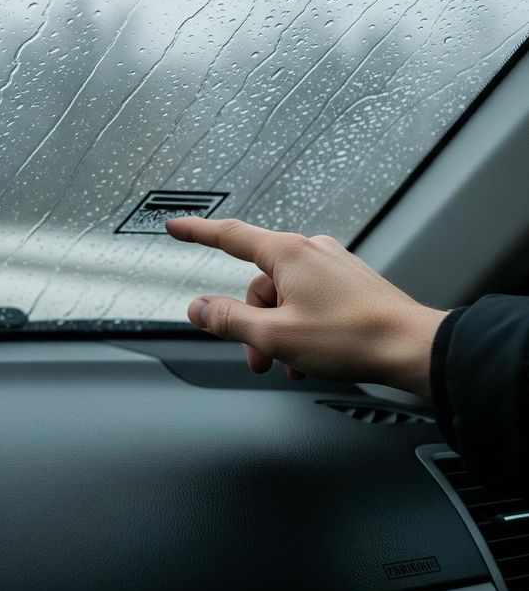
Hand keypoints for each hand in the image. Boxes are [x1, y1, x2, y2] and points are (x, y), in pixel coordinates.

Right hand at [164, 217, 447, 395]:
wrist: (414, 349)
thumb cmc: (353, 338)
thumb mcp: (276, 335)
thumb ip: (228, 319)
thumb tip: (197, 308)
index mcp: (287, 254)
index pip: (229, 236)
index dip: (197, 231)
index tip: (175, 226)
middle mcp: (310, 251)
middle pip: (258, 284)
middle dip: (252, 324)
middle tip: (258, 360)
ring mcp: (332, 265)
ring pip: (284, 296)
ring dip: (278, 331)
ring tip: (291, 364)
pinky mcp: (348, 282)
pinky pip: (308, 300)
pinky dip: (300, 327)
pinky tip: (311, 357)